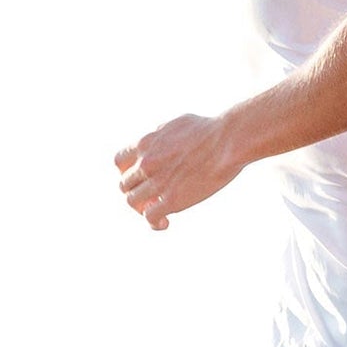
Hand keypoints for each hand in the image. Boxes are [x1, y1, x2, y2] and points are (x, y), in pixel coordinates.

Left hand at [113, 114, 239, 230]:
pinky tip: (166, 222)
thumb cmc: (210, 129)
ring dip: (143, 208)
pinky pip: (150, 217)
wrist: (227, 141)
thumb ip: (161, 134)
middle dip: (138, 191)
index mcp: (146, 143)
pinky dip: (154, 223)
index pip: (119, 162)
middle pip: (125, 184)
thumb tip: (157, 139)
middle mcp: (146, 163)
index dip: (126, 172)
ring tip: (160, 210)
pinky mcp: (172, 199)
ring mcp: (157, 182)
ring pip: (133, 202)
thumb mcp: (176, 123)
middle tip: (153, 197)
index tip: (140, 177)